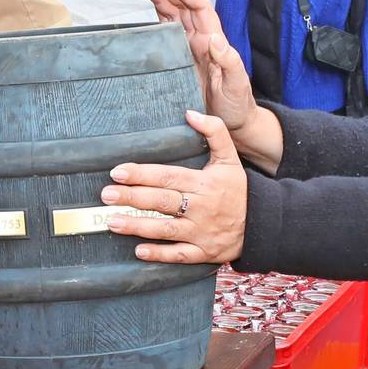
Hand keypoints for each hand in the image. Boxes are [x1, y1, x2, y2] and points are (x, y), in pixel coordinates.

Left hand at [102, 111, 246, 263]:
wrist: (261, 224)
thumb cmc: (239, 189)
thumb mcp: (230, 158)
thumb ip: (214, 131)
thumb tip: (190, 113)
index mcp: (204, 183)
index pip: (168, 177)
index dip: (142, 174)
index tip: (118, 171)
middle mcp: (201, 208)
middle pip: (162, 202)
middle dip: (133, 197)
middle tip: (106, 194)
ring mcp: (201, 232)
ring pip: (166, 230)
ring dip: (138, 227)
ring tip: (113, 222)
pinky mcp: (204, 252)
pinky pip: (179, 255)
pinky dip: (160, 255)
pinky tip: (139, 251)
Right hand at [140, 0, 257, 132]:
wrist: (234, 124)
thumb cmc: (237, 105)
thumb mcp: (236, 84)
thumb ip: (229, 62)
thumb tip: (215, 38)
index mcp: (214, 41)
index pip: (199, 8)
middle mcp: (202, 41)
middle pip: (184, 7)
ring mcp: (191, 49)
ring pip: (175, 16)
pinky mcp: (181, 60)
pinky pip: (169, 33)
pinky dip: (159, 18)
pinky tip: (149, 10)